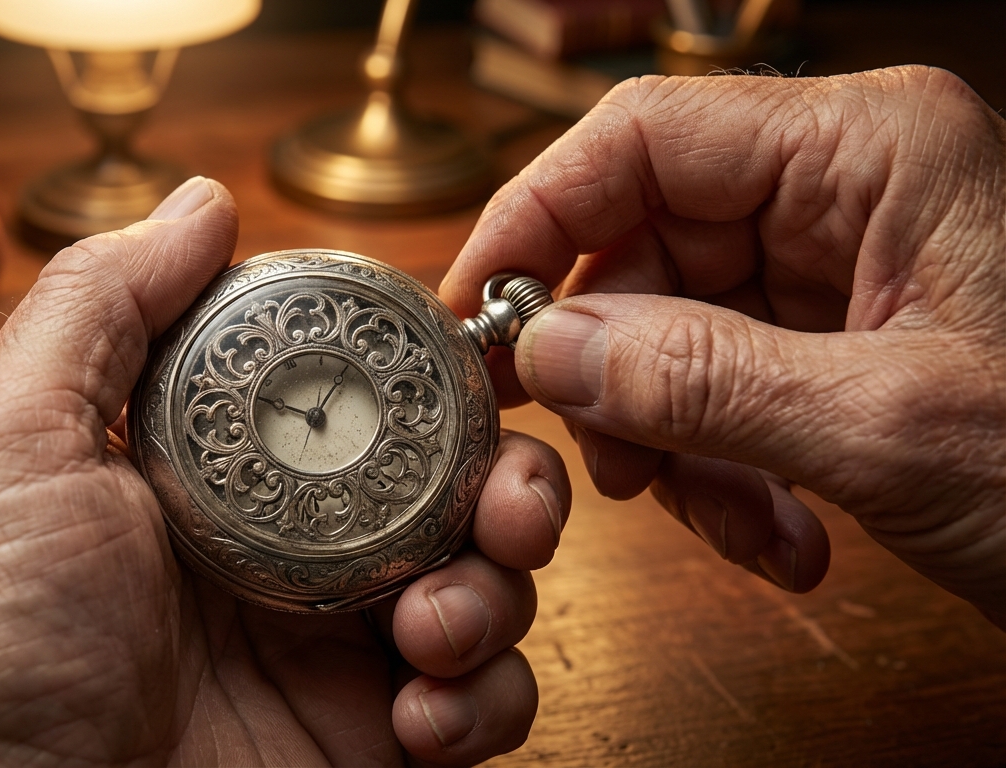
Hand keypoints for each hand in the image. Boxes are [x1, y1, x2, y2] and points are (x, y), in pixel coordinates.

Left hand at [0, 177, 573, 764]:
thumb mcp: (11, 439)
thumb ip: (102, 308)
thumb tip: (202, 203)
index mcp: (223, 462)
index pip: (364, 391)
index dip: (431, 378)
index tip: (468, 376)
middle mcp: (292, 541)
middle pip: (453, 483)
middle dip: (506, 486)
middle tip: (503, 512)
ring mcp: (334, 641)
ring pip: (487, 584)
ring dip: (498, 593)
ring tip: (431, 629)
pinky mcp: (363, 733)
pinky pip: (479, 702)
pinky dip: (485, 700)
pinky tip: (421, 713)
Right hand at [442, 66, 1004, 627]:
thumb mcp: (886, 429)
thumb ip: (700, 380)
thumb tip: (546, 347)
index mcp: (868, 148)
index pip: (644, 136)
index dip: (539, 218)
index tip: (477, 316)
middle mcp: (845, 188)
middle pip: (646, 244)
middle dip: (622, 373)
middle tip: (615, 468)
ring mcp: (840, 264)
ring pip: (673, 331)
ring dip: (677, 445)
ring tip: (735, 525)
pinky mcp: (838, 337)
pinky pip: (722, 385)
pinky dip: (725, 470)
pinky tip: (778, 536)